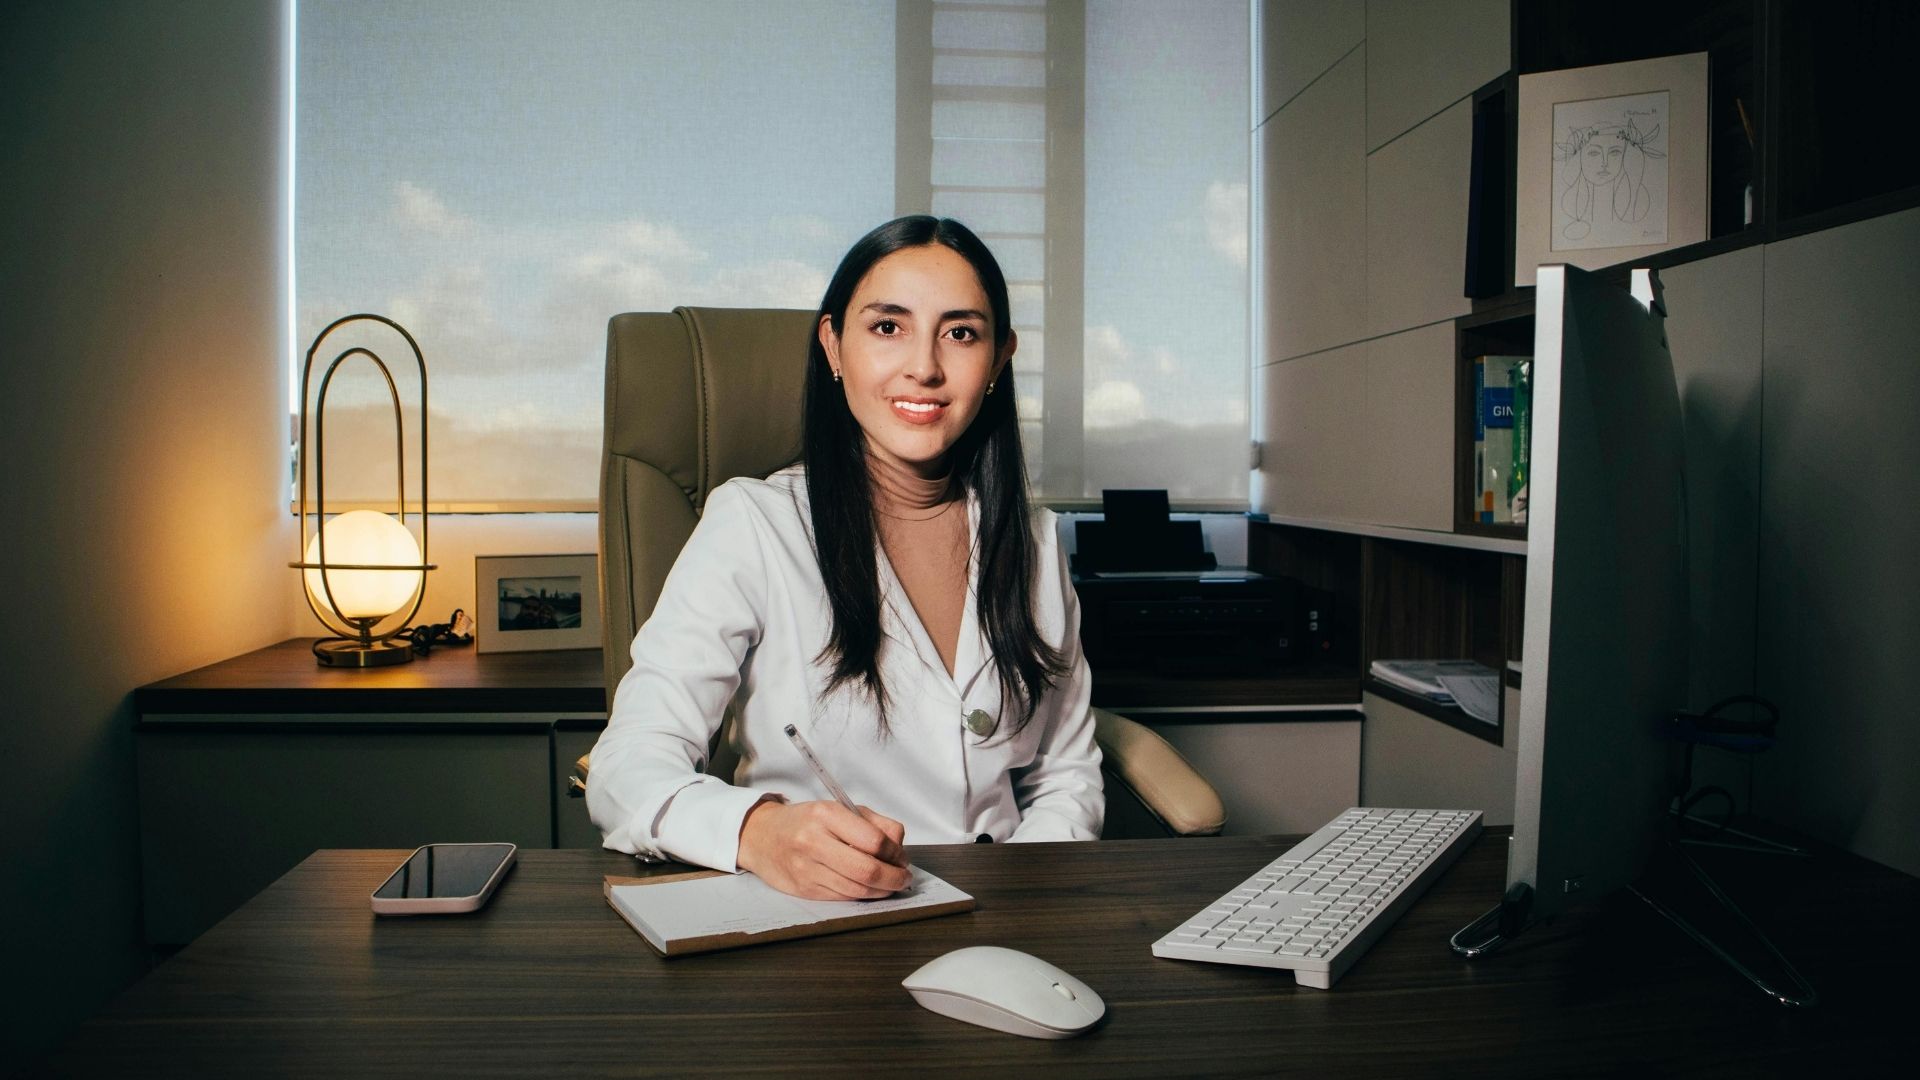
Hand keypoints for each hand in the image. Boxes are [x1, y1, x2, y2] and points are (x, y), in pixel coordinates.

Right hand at [736, 799, 909, 899]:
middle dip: (894, 878)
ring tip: (892, 884)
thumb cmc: (807, 821)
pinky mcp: (804, 889)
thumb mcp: (839, 809)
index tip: (901, 856)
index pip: (873, 840)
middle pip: (867, 870)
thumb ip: (874, 823)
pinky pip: (843, 898)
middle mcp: (814, 842)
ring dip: (882, 890)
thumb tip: (899, 846)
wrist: (762, 836)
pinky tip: (871, 889)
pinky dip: (863, 896)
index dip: (895, 852)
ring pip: (857, 889)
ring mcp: (807, 869)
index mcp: (826, 815)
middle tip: (904, 877)